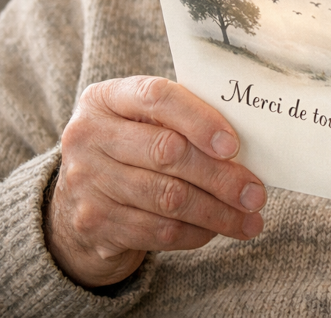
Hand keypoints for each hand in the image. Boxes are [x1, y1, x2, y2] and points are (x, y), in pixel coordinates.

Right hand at [45, 76, 266, 287]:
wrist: (74, 200)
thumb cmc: (130, 148)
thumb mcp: (142, 121)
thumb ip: (182, 120)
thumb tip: (246, 142)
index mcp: (105, 99)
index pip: (157, 98)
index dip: (200, 120)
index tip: (234, 145)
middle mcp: (88, 137)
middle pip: (167, 153)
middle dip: (220, 176)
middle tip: (256, 194)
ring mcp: (87, 182)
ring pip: (168, 198)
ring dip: (217, 212)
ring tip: (250, 220)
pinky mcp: (93, 223)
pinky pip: (158, 231)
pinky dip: (196, 232)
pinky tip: (218, 230)